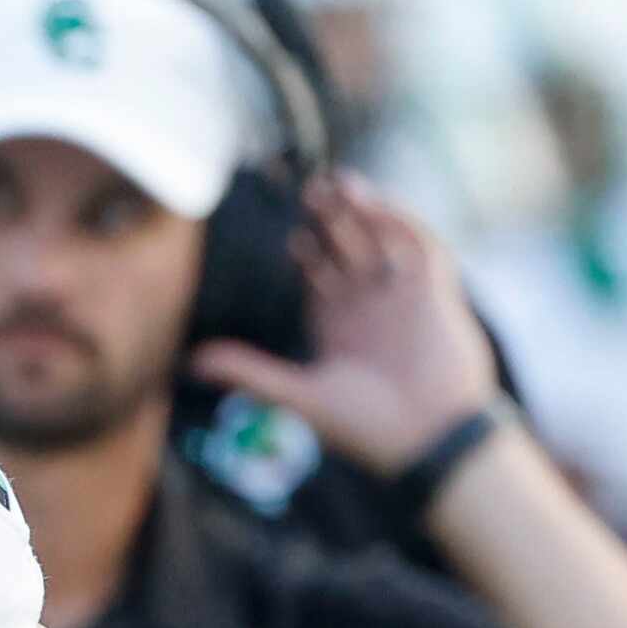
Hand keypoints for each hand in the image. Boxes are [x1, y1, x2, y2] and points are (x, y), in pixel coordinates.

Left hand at [188, 175, 500, 477]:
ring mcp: (400, 296)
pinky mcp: (434, 295)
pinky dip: (403, 224)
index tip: (286, 231)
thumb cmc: (365, 427)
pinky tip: (378, 206)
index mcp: (333, 322)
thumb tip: (192, 361)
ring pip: (381, 238)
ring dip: (364, 210)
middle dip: (329, 217)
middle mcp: (366, 303)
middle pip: (345, 245)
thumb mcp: (298, 394)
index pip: (314, 270)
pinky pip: (421, 247)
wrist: (428, 442)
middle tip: (308, 191)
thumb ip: (248, 372)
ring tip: (339, 185)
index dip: (301, 246)